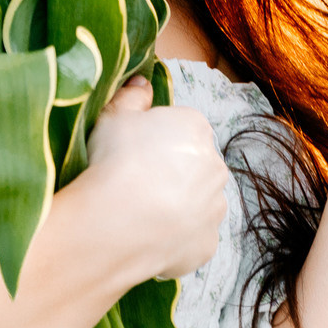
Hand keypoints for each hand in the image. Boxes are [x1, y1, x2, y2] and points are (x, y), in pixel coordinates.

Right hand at [69, 79, 227, 282]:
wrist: (118, 222)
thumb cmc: (115, 161)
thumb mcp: (112, 117)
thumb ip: (131, 96)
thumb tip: (142, 83)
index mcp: (196, 128)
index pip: (181, 128)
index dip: (155, 140)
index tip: (133, 152)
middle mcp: (216, 165)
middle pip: (194, 165)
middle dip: (173, 172)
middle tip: (136, 183)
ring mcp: (215, 208)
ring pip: (198, 202)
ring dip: (179, 206)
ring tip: (142, 214)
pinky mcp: (208, 245)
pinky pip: (193, 238)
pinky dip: (176, 238)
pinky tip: (149, 237)